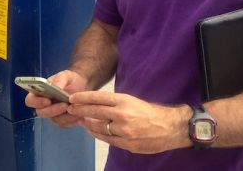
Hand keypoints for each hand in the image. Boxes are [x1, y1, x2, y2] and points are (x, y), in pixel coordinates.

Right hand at [24, 70, 87, 126]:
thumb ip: (60, 80)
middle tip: (65, 105)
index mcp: (39, 93)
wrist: (81, 85)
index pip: (30, 101)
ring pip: (54, 120)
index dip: (36, 102)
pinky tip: (79, 115)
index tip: (47, 100)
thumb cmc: (69, 79)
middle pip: (41, 113)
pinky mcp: (62, 120)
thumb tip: (56, 87)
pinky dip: (72, 120)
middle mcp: (43, 105)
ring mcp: (52, 114)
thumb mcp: (65, 76)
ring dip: (65, 116)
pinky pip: (64, 124)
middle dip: (53, 110)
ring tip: (75, 109)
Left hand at [67, 91, 190, 153]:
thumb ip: (116, 103)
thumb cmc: (152, 112)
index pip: (98, 98)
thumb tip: (96, 103)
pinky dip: (97, 134)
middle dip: (80, 110)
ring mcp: (124, 131)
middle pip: (95, 112)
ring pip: (99, 127)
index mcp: (125, 102)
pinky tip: (91, 131)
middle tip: (71, 108)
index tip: (72, 98)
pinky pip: (107, 139)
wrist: (172, 128)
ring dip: (87, 123)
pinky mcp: (127, 144)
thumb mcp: (133, 101)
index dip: (83, 98)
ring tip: (80, 120)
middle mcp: (123, 115)